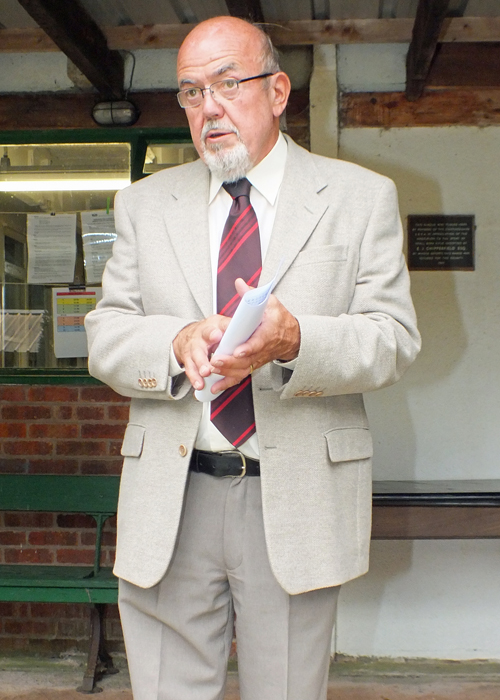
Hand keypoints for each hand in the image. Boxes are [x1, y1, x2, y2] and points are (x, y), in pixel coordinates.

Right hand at [172, 315, 229, 390]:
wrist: (188, 336)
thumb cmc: (208, 330)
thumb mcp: (219, 324)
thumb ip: (230, 328)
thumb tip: (245, 328)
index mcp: (207, 330)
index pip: (209, 330)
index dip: (213, 334)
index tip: (217, 336)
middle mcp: (197, 341)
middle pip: (199, 350)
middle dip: (204, 359)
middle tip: (211, 365)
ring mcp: (191, 352)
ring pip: (194, 362)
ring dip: (200, 370)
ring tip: (206, 375)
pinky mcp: (189, 362)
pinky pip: (191, 372)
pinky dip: (196, 379)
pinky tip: (200, 385)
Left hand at [209, 278, 299, 392]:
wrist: (291, 337)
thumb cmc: (279, 319)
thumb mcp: (270, 303)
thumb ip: (252, 295)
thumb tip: (239, 284)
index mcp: (268, 332)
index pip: (259, 341)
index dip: (248, 347)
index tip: (238, 351)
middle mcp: (263, 349)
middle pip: (246, 359)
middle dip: (230, 361)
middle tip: (215, 360)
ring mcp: (257, 359)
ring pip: (242, 369)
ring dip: (226, 372)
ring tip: (211, 370)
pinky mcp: (252, 365)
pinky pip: (240, 376)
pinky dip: (227, 383)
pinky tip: (214, 388)